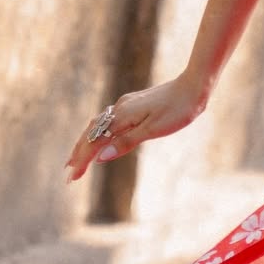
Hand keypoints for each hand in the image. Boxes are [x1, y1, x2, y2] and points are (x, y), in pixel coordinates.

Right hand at [64, 73, 207, 182]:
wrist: (194, 86)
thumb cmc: (178, 110)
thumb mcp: (153, 130)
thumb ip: (126, 142)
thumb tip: (100, 156)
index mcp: (122, 116)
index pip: (95, 143)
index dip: (82, 160)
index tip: (71, 178)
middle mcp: (119, 108)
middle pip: (91, 133)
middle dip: (79, 153)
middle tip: (68, 173)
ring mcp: (126, 104)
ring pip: (99, 125)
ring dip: (86, 142)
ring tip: (77, 158)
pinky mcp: (134, 103)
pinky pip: (109, 120)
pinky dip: (99, 132)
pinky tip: (100, 138)